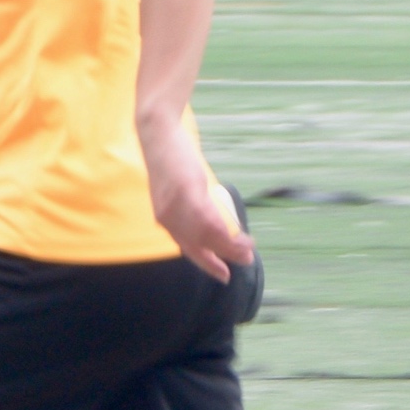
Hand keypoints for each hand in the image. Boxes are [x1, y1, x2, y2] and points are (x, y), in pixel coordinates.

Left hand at [142, 130, 257, 283]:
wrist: (158, 134)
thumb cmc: (169, 158)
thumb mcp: (175, 187)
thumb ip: (187, 203)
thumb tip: (207, 213)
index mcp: (163, 218)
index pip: (187, 247)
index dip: (206, 263)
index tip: (223, 275)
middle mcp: (167, 218)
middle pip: (200, 247)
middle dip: (225, 258)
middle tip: (247, 261)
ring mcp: (177, 207)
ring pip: (209, 238)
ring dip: (232, 248)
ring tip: (251, 249)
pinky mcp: (188, 194)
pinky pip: (212, 223)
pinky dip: (229, 234)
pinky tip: (243, 236)